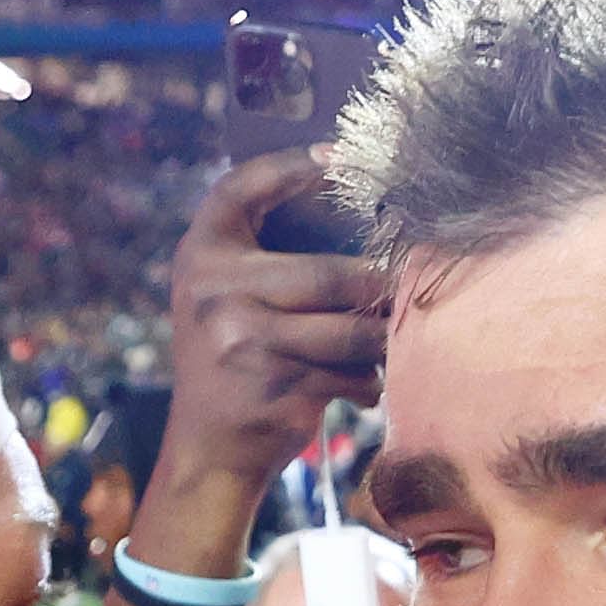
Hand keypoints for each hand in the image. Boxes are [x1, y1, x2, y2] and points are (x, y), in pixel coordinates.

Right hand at [156, 153, 388, 514]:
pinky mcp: (274, 389)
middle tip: (404, 290)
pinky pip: (348, 374)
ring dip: (378, 341)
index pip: (241, 188)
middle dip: (376, 288)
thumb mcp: (226, 297)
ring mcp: (242, 343)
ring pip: (347, 332)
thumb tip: (364, 213)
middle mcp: (215, 293)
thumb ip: (265, 257)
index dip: (290, 166)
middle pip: (327, 275)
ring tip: (387, 342)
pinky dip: (366, 381)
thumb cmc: (234, 359)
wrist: (208, 447)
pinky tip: (361, 387)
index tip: (338, 157)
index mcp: (201, 256)